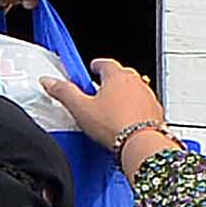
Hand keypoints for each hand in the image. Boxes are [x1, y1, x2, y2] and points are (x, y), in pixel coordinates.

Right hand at [55, 57, 170, 151]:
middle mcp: (135, 82)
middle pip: (122, 74)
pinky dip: (136, 108)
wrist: (141, 143)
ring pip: (135, 89)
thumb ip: (64, 92)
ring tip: (113, 107)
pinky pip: (144, 104)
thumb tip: (49, 81)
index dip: (97, 65)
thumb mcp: (80, 108)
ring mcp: (148, 96)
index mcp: (116, 76)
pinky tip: (127, 120)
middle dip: (111, 79)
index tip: (93, 67)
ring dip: (125, 94)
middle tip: (100, 88)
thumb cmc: (115, 126)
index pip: (105, 63)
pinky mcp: (156, 111)